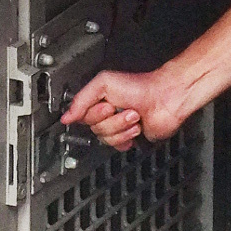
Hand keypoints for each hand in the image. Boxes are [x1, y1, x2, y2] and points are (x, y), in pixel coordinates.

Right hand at [61, 70, 183, 150]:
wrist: (164, 98)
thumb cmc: (140, 86)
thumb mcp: (103, 83)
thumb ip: (81, 99)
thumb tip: (66, 116)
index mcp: (99, 101)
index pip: (83, 117)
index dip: (94, 114)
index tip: (106, 106)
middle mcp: (108, 115)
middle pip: (95, 129)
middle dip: (112, 120)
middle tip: (123, 109)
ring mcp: (119, 127)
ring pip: (107, 139)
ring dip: (122, 127)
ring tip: (134, 116)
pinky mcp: (130, 137)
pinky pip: (118, 146)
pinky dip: (128, 138)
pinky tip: (136, 128)